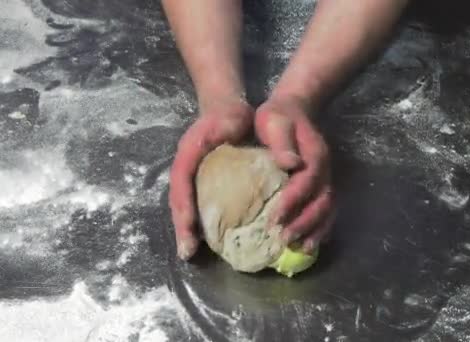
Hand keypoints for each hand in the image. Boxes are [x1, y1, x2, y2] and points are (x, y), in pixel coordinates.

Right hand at [170, 100, 253, 259]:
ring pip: (186, 207)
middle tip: (186, 253)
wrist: (223, 108)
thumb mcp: (232, 120)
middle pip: (179, 204)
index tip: (188, 233)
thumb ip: (251, 139)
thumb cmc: (224, 117)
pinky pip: (199, 205)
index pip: (180, 188)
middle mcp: (186, 172)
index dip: (184, 211)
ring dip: (189, 230)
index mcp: (186, 159)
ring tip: (191, 252)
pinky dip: (200, 222)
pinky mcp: (204, 184)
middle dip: (182, 229)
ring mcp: (193, 179)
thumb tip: (290, 163)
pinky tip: (209, 240)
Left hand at [255, 96, 334, 252]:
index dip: (293, 201)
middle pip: (322, 201)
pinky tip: (308, 244)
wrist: (294, 110)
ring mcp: (326, 180)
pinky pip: (327, 211)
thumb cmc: (279, 117)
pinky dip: (320, 229)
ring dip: (314, 230)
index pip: (307, 182)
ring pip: (328, 210)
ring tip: (298, 248)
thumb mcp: (275, 120)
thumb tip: (290, 164)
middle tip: (283, 238)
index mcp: (315, 155)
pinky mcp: (321, 187)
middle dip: (304, 222)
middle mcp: (325, 170)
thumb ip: (282, 141)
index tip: (274, 218)